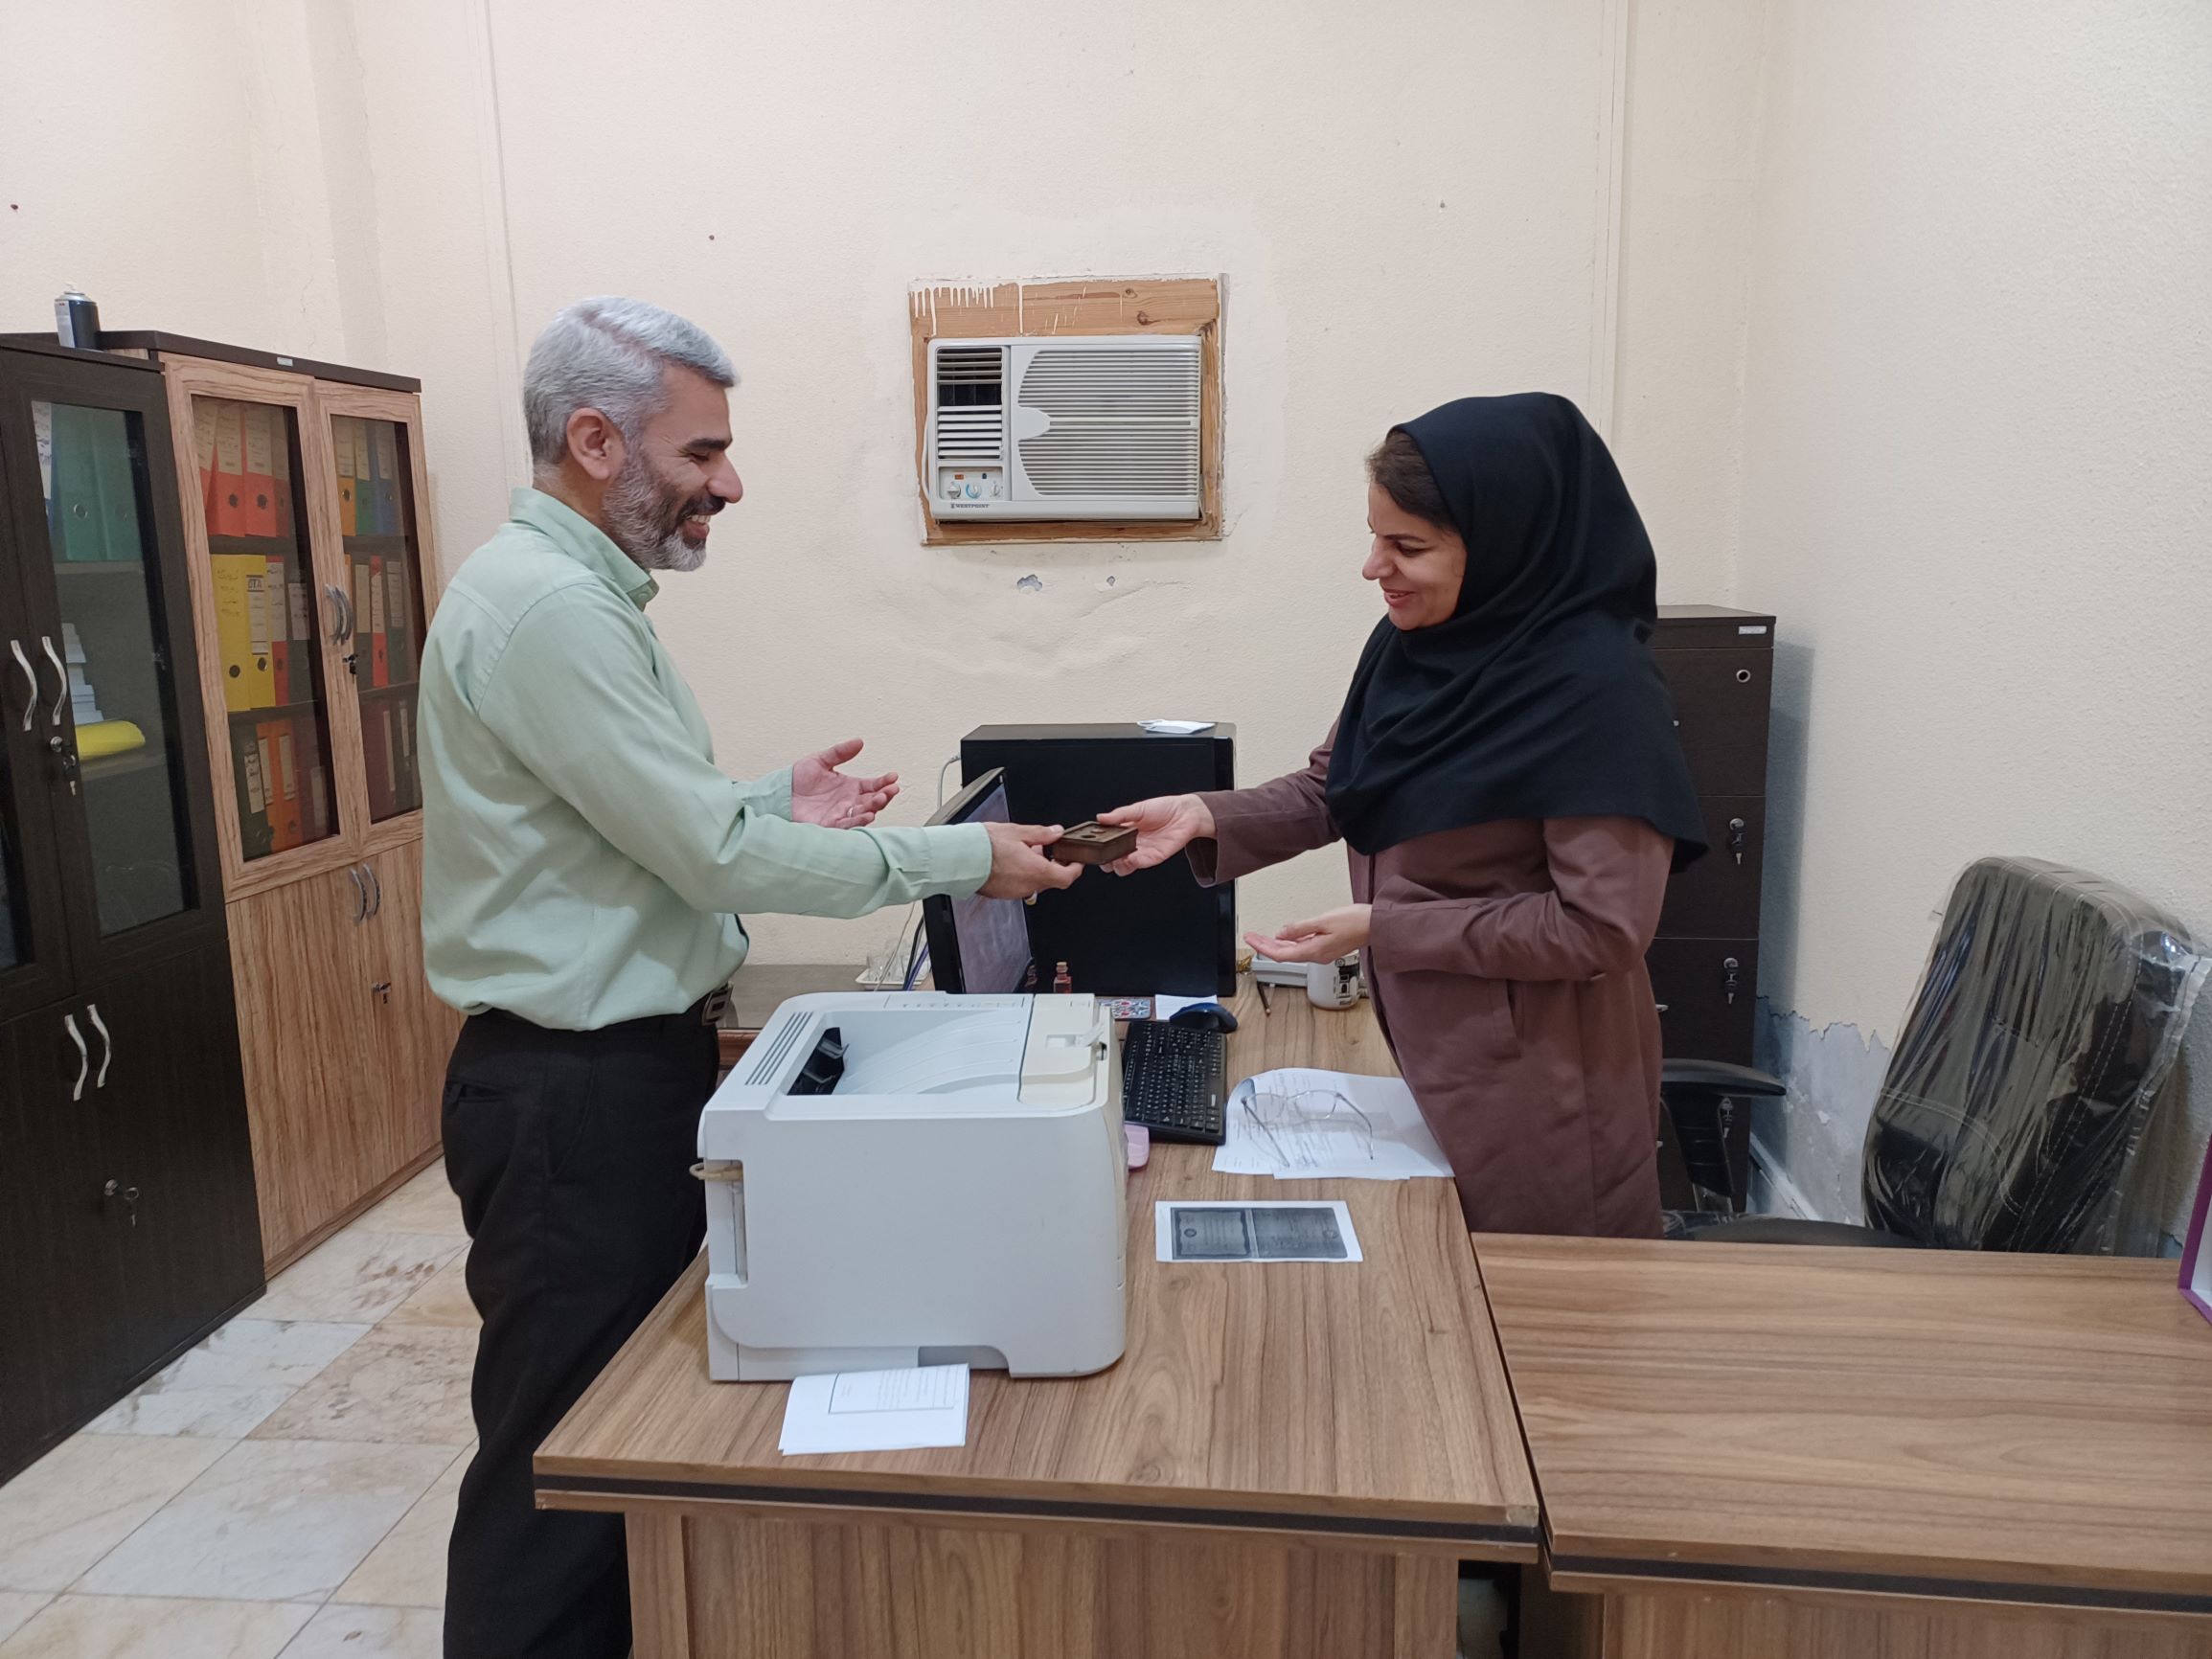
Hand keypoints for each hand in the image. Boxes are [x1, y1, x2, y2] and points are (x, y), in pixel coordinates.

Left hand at [792, 739, 899, 828]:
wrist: (779, 794)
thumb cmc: (798, 778)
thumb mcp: (820, 760)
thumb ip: (840, 752)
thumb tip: (859, 741)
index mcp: (850, 787)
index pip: (873, 785)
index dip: (884, 782)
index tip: (893, 777)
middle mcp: (849, 802)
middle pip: (873, 801)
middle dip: (884, 796)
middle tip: (891, 790)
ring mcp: (841, 814)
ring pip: (864, 813)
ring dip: (875, 807)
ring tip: (881, 800)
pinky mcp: (830, 825)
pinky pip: (848, 825)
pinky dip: (859, 821)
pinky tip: (868, 815)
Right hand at [979, 822, 1082, 898]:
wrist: (959, 858)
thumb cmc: (984, 846)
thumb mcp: (1018, 832)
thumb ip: (1041, 833)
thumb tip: (1056, 832)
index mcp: (1036, 870)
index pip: (1067, 877)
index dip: (1075, 869)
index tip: (1075, 861)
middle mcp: (1027, 885)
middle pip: (1051, 880)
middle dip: (1052, 865)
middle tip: (1046, 850)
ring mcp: (1014, 892)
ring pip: (1034, 883)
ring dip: (1034, 870)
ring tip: (1023, 852)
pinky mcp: (1002, 894)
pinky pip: (1018, 886)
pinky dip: (1020, 875)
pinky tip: (1010, 861)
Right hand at [1097, 794, 1215, 874]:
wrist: (1185, 813)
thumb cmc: (1163, 808)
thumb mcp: (1138, 809)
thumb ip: (1119, 815)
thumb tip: (1100, 818)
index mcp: (1124, 832)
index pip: (1106, 844)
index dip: (1098, 847)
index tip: (1093, 845)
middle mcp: (1131, 845)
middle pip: (1111, 860)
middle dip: (1105, 861)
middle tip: (1103, 855)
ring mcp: (1141, 852)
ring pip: (1122, 867)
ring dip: (1116, 865)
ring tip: (1115, 857)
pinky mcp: (1153, 857)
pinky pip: (1139, 864)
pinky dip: (1131, 863)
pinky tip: (1129, 857)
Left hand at [1245, 904, 1370, 964]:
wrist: (1375, 925)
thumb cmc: (1355, 922)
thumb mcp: (1322, 921)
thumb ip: (1299, 928)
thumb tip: (1281, 933)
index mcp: (1314, 951)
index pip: (1280, 954)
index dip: (1262, 947)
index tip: (1250, 939)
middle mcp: (1316, 955)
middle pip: (1284, 954)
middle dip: (1265, 945)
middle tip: (1251, 936)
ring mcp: (1322, 952)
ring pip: (1292, 951)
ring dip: (1276, 944)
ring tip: (1261, 937)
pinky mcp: (1327, 947)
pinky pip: (1302, 947)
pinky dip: (1289, 942)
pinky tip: (1284, 937)